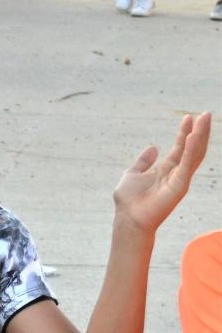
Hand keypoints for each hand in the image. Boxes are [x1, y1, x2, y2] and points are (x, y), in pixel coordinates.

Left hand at [113, 112, 211, 236]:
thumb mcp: (132, 174)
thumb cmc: (128, 201)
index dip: (185, 132)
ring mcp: (179, 180)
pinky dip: (191, 150)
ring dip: (200, 137)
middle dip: (199, 131)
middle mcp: (175, 173)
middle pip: (192, 148)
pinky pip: (187, 165)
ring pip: (194, 154)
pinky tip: (192, 136)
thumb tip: (153, 147)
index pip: (180, 147)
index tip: (188, 117)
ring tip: (204, 119)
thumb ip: (143, 161)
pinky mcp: (179, 186)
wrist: (128, 218)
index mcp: (165, 169)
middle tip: (205, 114)